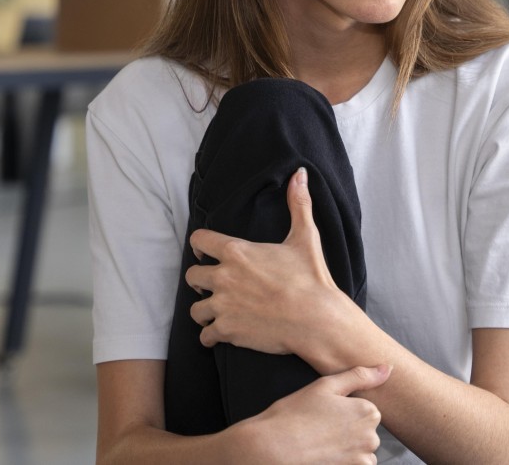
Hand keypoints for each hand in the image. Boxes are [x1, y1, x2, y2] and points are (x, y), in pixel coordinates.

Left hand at [187, 167, 352, 356]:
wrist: (316, 319)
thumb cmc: (311, 277)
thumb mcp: (305, 236)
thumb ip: (298, 204)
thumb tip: (300, 174)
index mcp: (237, 252)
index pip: (199, 241)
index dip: (200, 245)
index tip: (205, 252)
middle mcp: (224, 277)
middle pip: (192, 276)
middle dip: (200, 280)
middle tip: (213, 285)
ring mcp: (223, 306)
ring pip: (195, 309)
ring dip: (205, 310)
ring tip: (217, 311)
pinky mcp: (228, 331)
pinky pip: (205, 335)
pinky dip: (211, 335)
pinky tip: (222, 333)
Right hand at [243, 365, 389, 464]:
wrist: (272, 448)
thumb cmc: (295, 415)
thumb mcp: (326, 386)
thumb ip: (360, 376)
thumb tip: (387, 368)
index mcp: (367, 412)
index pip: (368, 412)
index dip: (346, 412)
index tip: (327, 414)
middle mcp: (370, 439)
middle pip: (366, 434)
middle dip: (349, 432)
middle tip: (321, 429)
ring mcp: (361, 461)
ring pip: (361, 454)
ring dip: (347, 451)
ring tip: (320, 444)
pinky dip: (342, 463)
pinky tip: (323, 456)